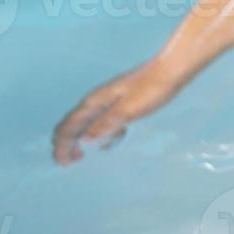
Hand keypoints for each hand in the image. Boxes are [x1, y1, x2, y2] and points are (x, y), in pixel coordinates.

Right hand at [52, 60, 183, 164]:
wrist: (172, 70)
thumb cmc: (152, 89)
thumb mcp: (128, 110)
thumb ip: (105, 124)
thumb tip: (84, 140)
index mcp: (94, 102)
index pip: (68, 126)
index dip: (61, 146)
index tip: (63, 164)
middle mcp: (97, 100)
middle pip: (72, 124)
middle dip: (66, 144)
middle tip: (69, 163)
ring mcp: (109, 100)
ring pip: (86, 122)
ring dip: (80, 140)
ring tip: (82, 157)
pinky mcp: (120, 101)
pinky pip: (102, 120)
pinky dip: (98, 133)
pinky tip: (109, 142)